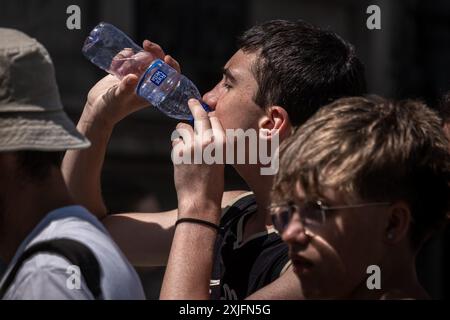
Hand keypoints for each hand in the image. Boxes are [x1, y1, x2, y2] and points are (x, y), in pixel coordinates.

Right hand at [84, 40, 181, 127]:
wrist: (97, 109)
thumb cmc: (110, 109)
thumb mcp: (118, 98)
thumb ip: (125, 89)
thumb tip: (132, 77)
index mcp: (152, 92)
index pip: (170, 79)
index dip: (172, 67)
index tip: (166, 58)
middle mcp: (147, 84)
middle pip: (159, 64)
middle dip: (155, 52)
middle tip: (146, 44)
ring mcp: (136, 76)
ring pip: (144, 59)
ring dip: (135, 56)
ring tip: (123, 64)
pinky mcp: (125, 71)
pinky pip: (129, 58)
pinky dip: (124, 56)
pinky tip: (115, 63)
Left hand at [172, 99, 224, 221]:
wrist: (200, 200)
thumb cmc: (212, 183)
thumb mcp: (220, 160)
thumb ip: (215, 144)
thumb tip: (205, 130)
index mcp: (222, 143)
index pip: (214, 119)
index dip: (209, 115)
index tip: (205, 112)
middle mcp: (208, 141)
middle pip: (200, 115)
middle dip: (195, 106)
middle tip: (192, 102)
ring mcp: (192, 145)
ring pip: (182, 127)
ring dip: (182, 130)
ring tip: (184, 139)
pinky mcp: (178, 152)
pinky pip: (175, 140)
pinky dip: (177, 145)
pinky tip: (182, 155)